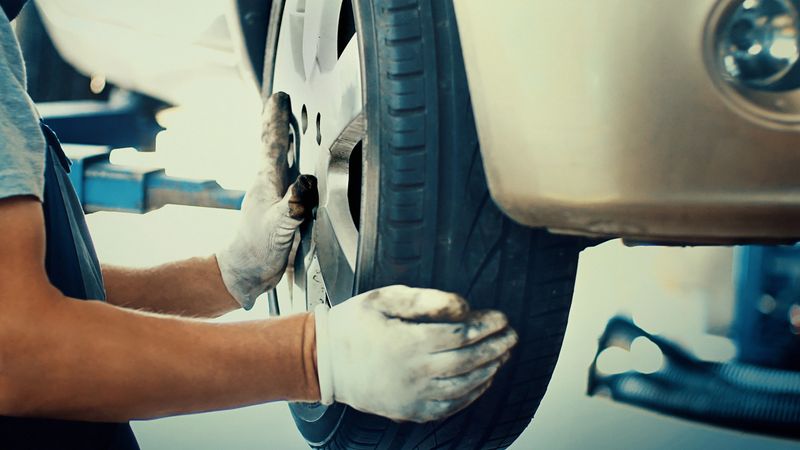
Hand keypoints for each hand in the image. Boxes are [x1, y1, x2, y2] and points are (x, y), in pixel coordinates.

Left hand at [216, 92, 317, 308]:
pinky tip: (300, 172)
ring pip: (279, 160)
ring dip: (284, 141)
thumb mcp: (278, 227)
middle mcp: (268, 184)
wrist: (246, 273)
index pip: (272, 143)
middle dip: (278, 123)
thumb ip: (292, 206)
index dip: (276, 119)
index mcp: (266, 182)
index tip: (278, 97)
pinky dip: (294, 167)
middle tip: (280, 101)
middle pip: (273, 145)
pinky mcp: (278, 209)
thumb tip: (306, 183)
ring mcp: (271, 196)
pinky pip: (288, 180)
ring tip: (291, 126)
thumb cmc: (257, 251)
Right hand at [314, 285, 517, 422]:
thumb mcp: (384, 298)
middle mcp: (414, 372)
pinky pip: (448, 406)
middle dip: (495, 347)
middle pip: (468, 361)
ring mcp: (412, 396)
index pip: (461, 334)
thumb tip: (463, 305)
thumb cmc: (355, 323)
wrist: (323, 362)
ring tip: (502, 356)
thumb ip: (425, 299)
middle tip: (513, 337)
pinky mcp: (408, 410)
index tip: (503, 317)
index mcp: (408, 342)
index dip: (486, 325)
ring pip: (462, 386)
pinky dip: (470, 395)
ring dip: (488, 371)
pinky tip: (482, 381)